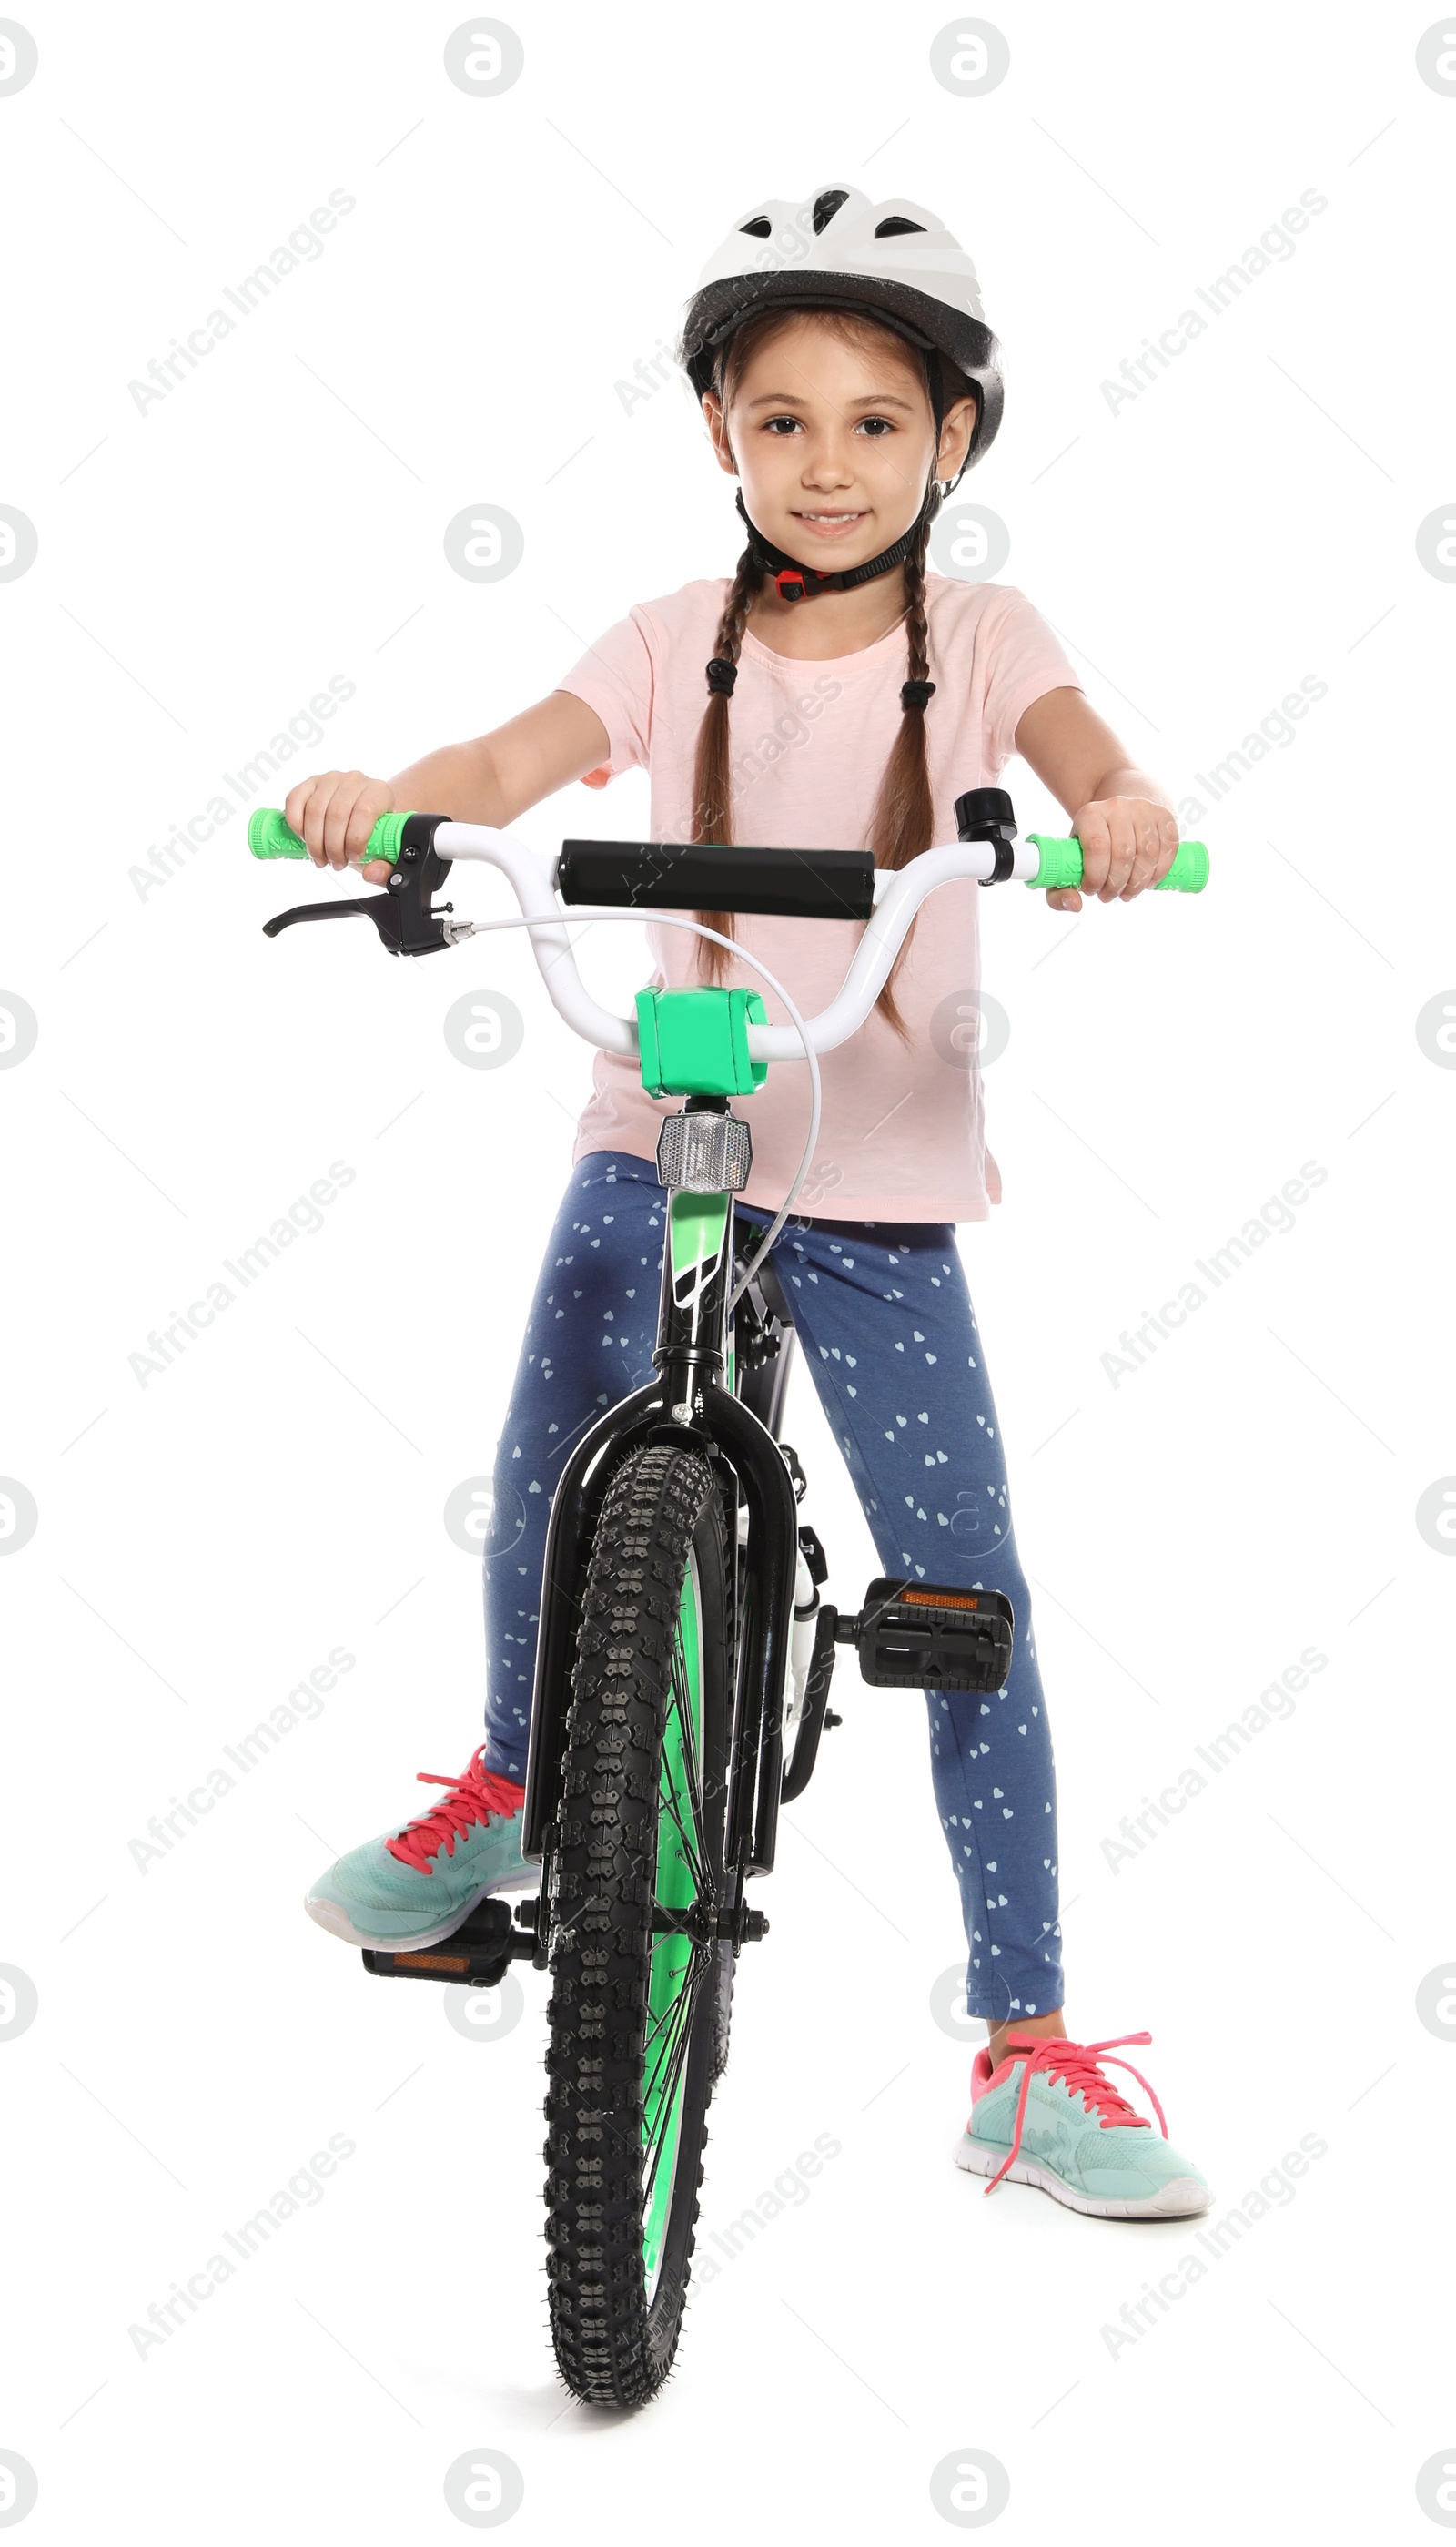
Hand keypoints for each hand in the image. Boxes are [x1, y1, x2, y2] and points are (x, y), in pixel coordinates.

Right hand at [283, 769, 396, 881]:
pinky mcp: (311, 783)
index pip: (364, 811)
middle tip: (335, 863)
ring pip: (315, 810)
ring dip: (314, 842)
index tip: (353, 857)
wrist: (364, 815)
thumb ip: (384, 868)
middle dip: (332, 847)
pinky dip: (296, 824)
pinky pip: (295, 800)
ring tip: (321, 857)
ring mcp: (331, 779)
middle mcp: (355, 780)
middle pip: (336, 814)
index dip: (355, 839)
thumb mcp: (383, 852)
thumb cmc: (373, 832)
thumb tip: (371, 874)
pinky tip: (304, 839)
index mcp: (379, 792)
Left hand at [1045, 796, 1178, 913]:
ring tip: (1127, 893)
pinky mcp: (1164, 816)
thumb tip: (1076, 905)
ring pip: (1148, 855)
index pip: (1096, 846)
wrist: (1120, 809)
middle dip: (1116, 885)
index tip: (1091, 890)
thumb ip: (1060, 890)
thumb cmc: (1091, 843)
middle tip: (1109, 896)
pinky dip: (1160, 872)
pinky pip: (1168, 849)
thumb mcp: (1070, 860)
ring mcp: (1144, 809)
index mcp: (1090, 814)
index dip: (1096, 875)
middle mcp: (1118, 807)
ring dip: (1138, 883)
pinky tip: (1148, 883)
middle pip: (1124, 854)